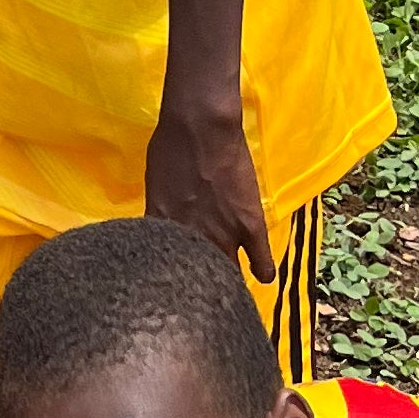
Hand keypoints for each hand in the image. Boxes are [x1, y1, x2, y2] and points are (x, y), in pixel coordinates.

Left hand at [141, 98, 274, 281]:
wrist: (200, 127)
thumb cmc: (170, 148)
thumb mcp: (155, 187)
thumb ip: (160, 214)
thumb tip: (160, 228)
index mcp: (164, 230)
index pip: (165, 272)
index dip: (173, 283)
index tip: (176, 288)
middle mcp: (190, 239)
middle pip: (197, 280)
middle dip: (200, 288)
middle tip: (206, 290)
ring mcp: (222, 234)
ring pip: (228, 275)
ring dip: (229, 281)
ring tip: (231, 288)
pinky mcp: (249, 226)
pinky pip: (262, 261)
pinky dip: (263, 271)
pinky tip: (263, 276)